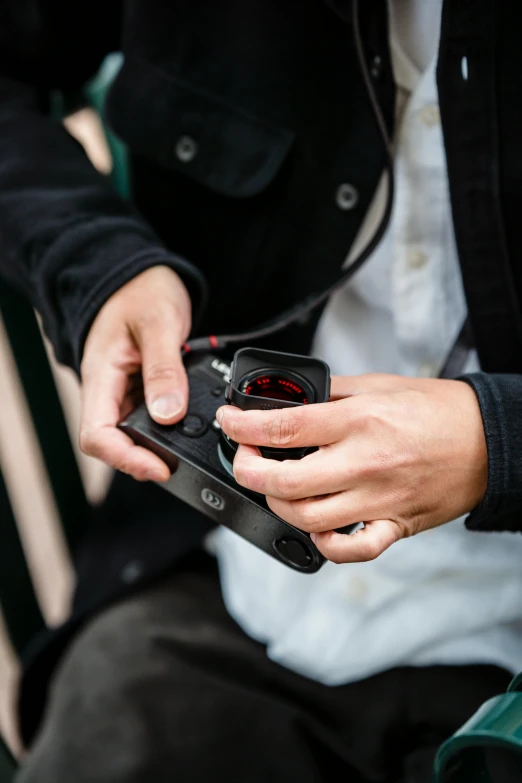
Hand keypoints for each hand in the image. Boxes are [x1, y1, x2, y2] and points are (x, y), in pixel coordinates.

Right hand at [79, 265, 190, 481]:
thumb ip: (164, 370)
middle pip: (114, 443)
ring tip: (190, 449)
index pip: (97, 435)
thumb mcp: (158, 324)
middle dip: (145, 459)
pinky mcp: (139, 391)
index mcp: (101, 376)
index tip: (160, 467)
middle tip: (183, 463)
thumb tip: (168, 414)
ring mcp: (122, 392)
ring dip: (157, 447)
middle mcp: (107, 390)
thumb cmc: (142, 291)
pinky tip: (189, 429)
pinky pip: (148, 419)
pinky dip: (167, 429)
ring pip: (132, 434)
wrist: (141, 276)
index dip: (126, 458)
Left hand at [217, 374, 487, 563]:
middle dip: (248, 472)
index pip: (284, 427)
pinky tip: (316, 526)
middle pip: (285, 482)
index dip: (243, 426)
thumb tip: (290, 398)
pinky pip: (352, 549)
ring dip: (278, 504)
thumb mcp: (379, 385)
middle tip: (244, 459)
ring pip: (308, 519)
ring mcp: (379, 499)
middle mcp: (365, 463)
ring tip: (276, 487)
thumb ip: (332, 393)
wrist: (488, 440)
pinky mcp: (395, 524)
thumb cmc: (437, 410)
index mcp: (359, 421)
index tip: (230, 421)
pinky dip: (326, 544)